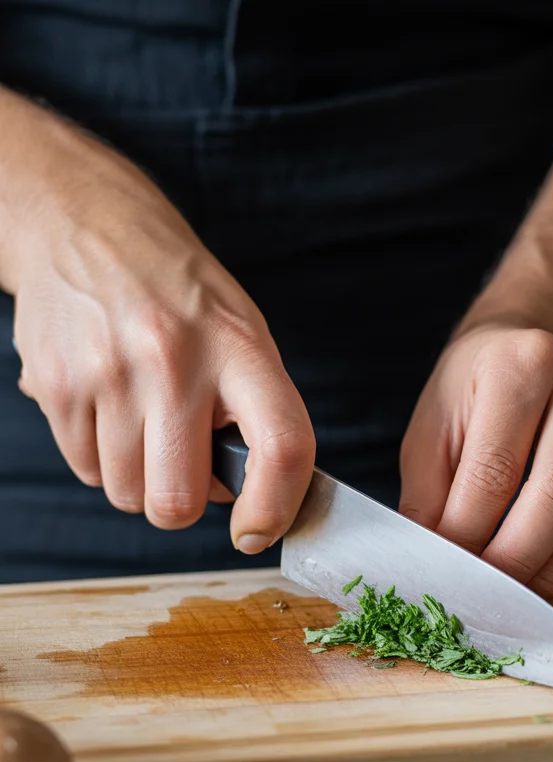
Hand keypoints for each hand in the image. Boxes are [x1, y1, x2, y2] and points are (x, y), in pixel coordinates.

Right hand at [2, 95, 313, 552]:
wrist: (88, 225)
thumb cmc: (181, 294)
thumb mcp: (242, 333)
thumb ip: (256, 414)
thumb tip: (250, 501)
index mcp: (239, 348)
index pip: (282, 447)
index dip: (275, 507)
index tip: (258, 531)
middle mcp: (174, 361)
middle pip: (179, 502)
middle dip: (183, 501)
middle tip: (185, 462)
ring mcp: (108, 373)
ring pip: (128, 495)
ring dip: (140, 477)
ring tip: (146, 420)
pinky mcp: (57, 385)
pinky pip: (87, 472)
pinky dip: (102, 458)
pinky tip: (111, 409)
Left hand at [399, 325, 552, 596]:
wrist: (533, 344)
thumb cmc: (477, 393)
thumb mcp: (432, 430)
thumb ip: (429, 496)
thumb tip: (437, 563)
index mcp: (521, 362)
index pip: (496, 470)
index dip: (471, 533)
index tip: (454, 571)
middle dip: (520, 557)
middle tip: (492, 591)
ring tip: (523, 587)